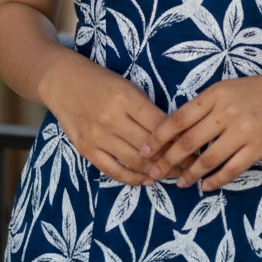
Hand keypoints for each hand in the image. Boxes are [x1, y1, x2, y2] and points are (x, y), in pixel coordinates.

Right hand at [41, 51, 195, 185]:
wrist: (63, 82)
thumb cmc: (102, 81)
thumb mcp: (128, 86)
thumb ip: (148, 109)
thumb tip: (174, 132)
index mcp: (127, 98)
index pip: (161, 125)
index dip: (181, 140)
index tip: (198, 149)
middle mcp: (112, 119)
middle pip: (151, 147)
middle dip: (175, 160)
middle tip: (192, 168)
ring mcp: (98, 136)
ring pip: (135, 161)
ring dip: (158, 171)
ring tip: (175, 176)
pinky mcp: (87, 149)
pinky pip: (113, 171)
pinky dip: (133, 178)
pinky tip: (147, 180)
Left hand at [140, 64, 261, 191]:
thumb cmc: (256, 90)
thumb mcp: (226, 89)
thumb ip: (203, 106)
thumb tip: (175, 130)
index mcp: (214, 94)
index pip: (178, 118)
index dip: (158, 137)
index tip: (144, 150)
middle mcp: (226, 112)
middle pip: (188, 142)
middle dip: (167, 161)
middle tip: (154, 173)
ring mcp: (243, 131)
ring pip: (207, 160)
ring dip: (190, 175)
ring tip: (179, 183)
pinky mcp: (258, 148)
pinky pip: (231, 170)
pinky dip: (215, 181)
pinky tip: (206, 186)